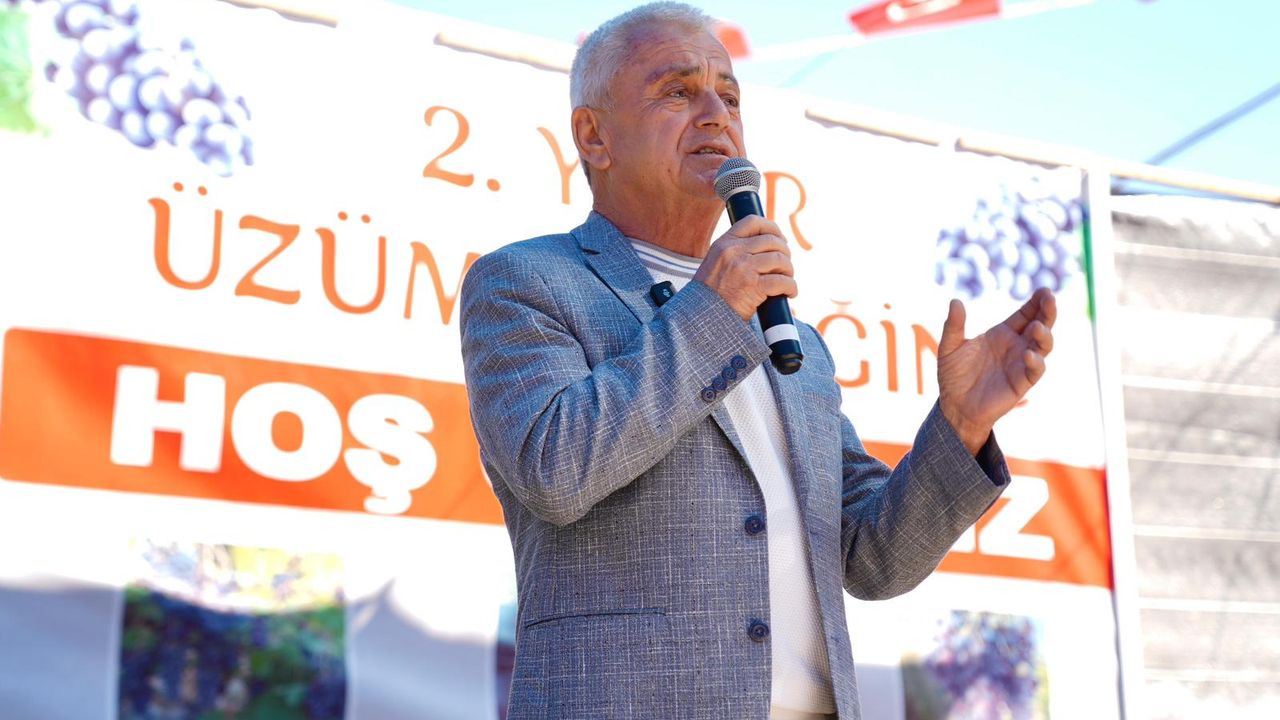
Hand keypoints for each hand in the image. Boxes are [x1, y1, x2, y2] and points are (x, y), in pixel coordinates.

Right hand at [692, 215, 795, 320]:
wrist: (701, 316)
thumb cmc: (711, 295)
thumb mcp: (716, 263)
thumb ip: (734, 252)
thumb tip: (766, 245)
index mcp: (723, 243)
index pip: (753, 222)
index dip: (772, 228)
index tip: (780, 239)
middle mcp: (733, 251)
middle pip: (772, 241)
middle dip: (784, 253)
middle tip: (785, 266)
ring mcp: (743, 268)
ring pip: (780, 259)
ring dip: (789, 270)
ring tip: (787, 279)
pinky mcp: (753, 286)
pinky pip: (782, 281)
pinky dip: (791, 287)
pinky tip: (790, 293)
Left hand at [937, 288, 1056, 454]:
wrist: (954, 406)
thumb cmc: (953, 375)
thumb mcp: (949, 347)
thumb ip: (953, 326)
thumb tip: (955, 301)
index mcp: (1002, 334)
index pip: (1025, 314)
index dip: (1036, 302)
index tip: (1044, 290)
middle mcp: (1016, 346)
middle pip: (1040, 324)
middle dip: (1048, 312)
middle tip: (1050, 298)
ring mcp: (1021, 364)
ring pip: (1043, 346)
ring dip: (1044, 335)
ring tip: (1037, 327)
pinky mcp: (1021, 382)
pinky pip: (1035, 370)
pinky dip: (1035, 362)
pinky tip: (1027, 354)